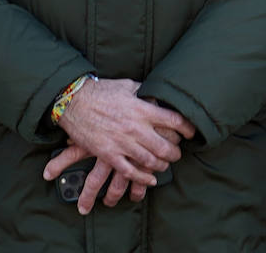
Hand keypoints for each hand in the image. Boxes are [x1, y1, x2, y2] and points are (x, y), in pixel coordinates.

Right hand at [44, 77, 195, 213]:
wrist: (74, 101)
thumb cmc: (102, 91)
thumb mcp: (129, 86)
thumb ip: (146, 93)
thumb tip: (159, 95)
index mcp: (143, 110)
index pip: (175, 120)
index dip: (187, 128)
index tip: (191, 132)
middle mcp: (135, 128)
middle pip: (165, 146)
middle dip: (175, 152)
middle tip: (178, 154)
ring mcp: (122, 143)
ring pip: (149, 161)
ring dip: (161, 165)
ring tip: (165, 164)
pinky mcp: (108, 154)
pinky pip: (129, 171)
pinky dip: (142, 178)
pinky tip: (149, 179)